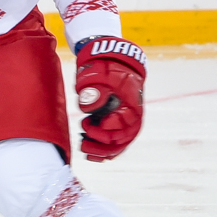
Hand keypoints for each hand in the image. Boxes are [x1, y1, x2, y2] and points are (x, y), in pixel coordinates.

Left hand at [75, 37, 146, 161]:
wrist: (116, 61)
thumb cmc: (107, 67)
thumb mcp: (99, 74)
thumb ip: (95, 91)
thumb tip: (89, 109)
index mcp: (132, 104)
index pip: (121, 125)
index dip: (103, 130)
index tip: (86, 123)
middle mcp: (134, 116)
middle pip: (121, 139)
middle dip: (101, 145)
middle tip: (83, 142)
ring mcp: (129, 120)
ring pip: (120, 144)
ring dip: (103, 151)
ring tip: (85, 149)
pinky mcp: (123, 122)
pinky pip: (119, 142)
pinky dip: (107, 151)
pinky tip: (94, 155)